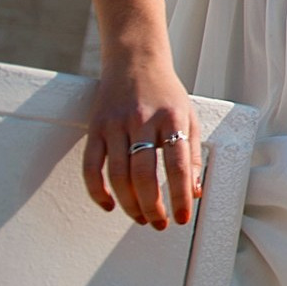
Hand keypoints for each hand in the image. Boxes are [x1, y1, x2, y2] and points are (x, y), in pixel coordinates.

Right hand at [82, 53, 200, 230]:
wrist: (135, 60)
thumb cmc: (166, 94)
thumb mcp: (189, 117)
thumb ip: (193, 154)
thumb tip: (195, 192)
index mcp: (172, 118)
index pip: (178, 166)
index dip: (180, 196)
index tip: (182, 218)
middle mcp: (143, 121)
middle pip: (144, 175)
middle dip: (152, 207)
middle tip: (159, 224)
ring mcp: (116, 124)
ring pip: (118, 175)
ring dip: (129, 204)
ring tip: (140, 219)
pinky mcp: (95, 127)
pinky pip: (91, 166)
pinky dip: (97, 191)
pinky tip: (108, 205)